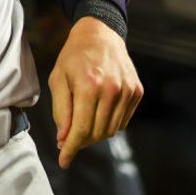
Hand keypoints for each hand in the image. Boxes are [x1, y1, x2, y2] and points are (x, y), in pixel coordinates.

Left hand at [48, 16, 143, 168]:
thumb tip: (64, 138)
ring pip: (111, 129)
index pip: (80, 128)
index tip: (63, 160)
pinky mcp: (137, 92)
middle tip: (68, 139)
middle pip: (97, 132)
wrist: (100, 34)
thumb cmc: (73, 56)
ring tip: (81, 124)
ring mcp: (128, 91)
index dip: (71, 148)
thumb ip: (61, 110)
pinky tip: (97, 113)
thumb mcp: (58, 79)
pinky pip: (122, 120)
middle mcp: (112, 90)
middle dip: (81, 141)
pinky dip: (108, 123)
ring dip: (94, 133)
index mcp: (89, 86)